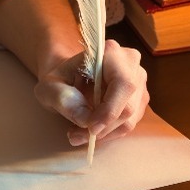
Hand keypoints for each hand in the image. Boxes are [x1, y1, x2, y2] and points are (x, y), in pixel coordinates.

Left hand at [34, 39, 148, 144]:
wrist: (71, 76)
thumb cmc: (61, 78)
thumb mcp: (49, 87)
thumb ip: (63, 100)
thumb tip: (86, 120)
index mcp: (111, 53)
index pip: (123, 84)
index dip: (110, 110)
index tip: (90, 128)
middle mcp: (131, 64)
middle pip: (128, 106)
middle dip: (103, 127)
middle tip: (76, 135)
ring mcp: (139, 82)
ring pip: (130, 119)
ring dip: (104, 133)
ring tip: (78, 133)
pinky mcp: (139, 99)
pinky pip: (129, 123)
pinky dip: (109, 132)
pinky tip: (91, 129)